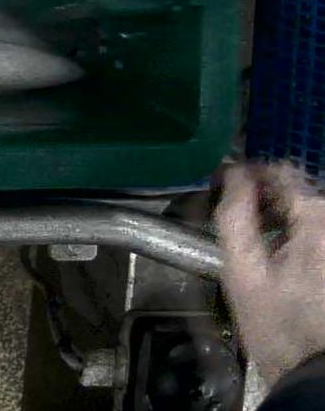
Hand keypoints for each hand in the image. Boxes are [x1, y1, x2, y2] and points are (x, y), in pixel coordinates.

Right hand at [215, 163, 324, 380]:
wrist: (311, 370)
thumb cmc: (274, 324)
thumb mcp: (241, 269)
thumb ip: (234, 216)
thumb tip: (232, 176)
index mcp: (316, 226)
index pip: (286, 174)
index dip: (252, 171)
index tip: (226, 180)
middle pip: (302, 189)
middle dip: (267, 192)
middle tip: (235, 207)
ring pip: (311, 208)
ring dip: (282, 209)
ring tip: (254, 227)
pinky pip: (318, 228)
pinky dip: (298, 227)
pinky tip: (279, 245)